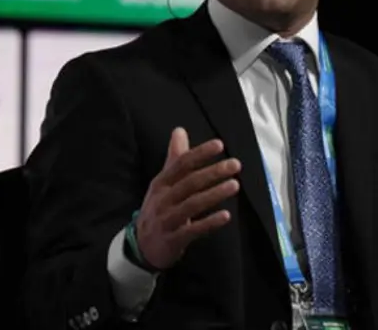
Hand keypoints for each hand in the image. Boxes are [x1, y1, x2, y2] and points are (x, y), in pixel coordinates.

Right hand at [135, 127, 241, 269]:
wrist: (141, 247)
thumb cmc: (159, 208)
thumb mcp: (163, 183)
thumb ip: (175, 158)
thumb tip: (179, 130)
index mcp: (161, 183)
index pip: (181, 163)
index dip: (200, 153)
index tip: (219, 144)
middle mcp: (163, 199)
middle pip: (189, 182)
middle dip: (212, 172)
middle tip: (235, 164)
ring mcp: (167, 219)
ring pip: (192, 204)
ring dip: (214, 194)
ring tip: (235, 185)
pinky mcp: (173, 239)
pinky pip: (192, 230)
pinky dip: (209, 223)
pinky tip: (226, 216)